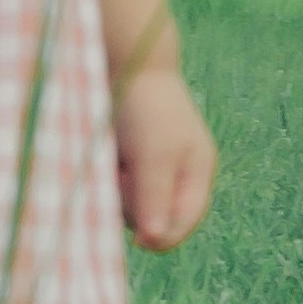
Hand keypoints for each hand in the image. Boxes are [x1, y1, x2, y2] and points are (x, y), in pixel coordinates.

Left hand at [115, 68, 215, 250]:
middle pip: (154, 218)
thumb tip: (155, 239)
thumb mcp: (154, 155)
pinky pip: (114, 187)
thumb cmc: (146, 108)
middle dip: (135, 205)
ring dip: (117, 191)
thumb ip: (155, 196)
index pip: (184, 223)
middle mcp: (176, 174)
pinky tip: (105, 158)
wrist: (122, 62)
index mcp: (197, 173)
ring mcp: (149, 167)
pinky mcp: (125, 160)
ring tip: (114, 162)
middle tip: (124, 178)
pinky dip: (106, 178)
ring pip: (130, 205)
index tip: (138, 240)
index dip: (163, 237)